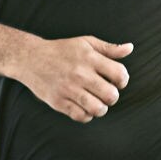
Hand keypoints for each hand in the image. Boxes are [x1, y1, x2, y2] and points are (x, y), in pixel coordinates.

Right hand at [18, 36, 132, 122]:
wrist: (30, 58)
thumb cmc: (62, 50)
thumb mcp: (86, 43)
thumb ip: (109, 48)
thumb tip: (130, 48)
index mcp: (89, 58)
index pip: (119, 74)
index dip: (123, 80)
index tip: (117, 81)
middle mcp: (80, 74)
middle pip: (111, 95)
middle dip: (112, 96)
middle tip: (106, 93)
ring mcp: (68, 89)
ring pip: (98, 109)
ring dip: (101, 108)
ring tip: (97, 102)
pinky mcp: (58, 102)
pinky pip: (81, 116)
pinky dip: (87, 115)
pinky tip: (84, 107)